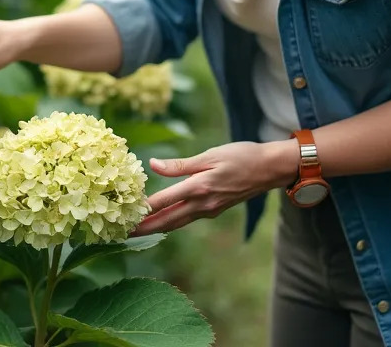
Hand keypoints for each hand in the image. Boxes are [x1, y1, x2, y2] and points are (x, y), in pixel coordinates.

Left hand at [131, 140, 298, 234]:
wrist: (269, 169)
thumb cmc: (240, 156)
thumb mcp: (209, 155)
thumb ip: (179, 165)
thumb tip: (152, 165)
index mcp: (199, 188)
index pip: (163, 202)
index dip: (142, 210)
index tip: (123, 216)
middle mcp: (203, 204)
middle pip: (167, 220)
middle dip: (143, 228)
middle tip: (121, 233)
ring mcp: (209, 210)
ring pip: (177, 223)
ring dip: (156, 228)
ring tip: (135, 232)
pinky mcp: (214, 210)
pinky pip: (187, 219)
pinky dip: (171, 222)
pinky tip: (161, 222)